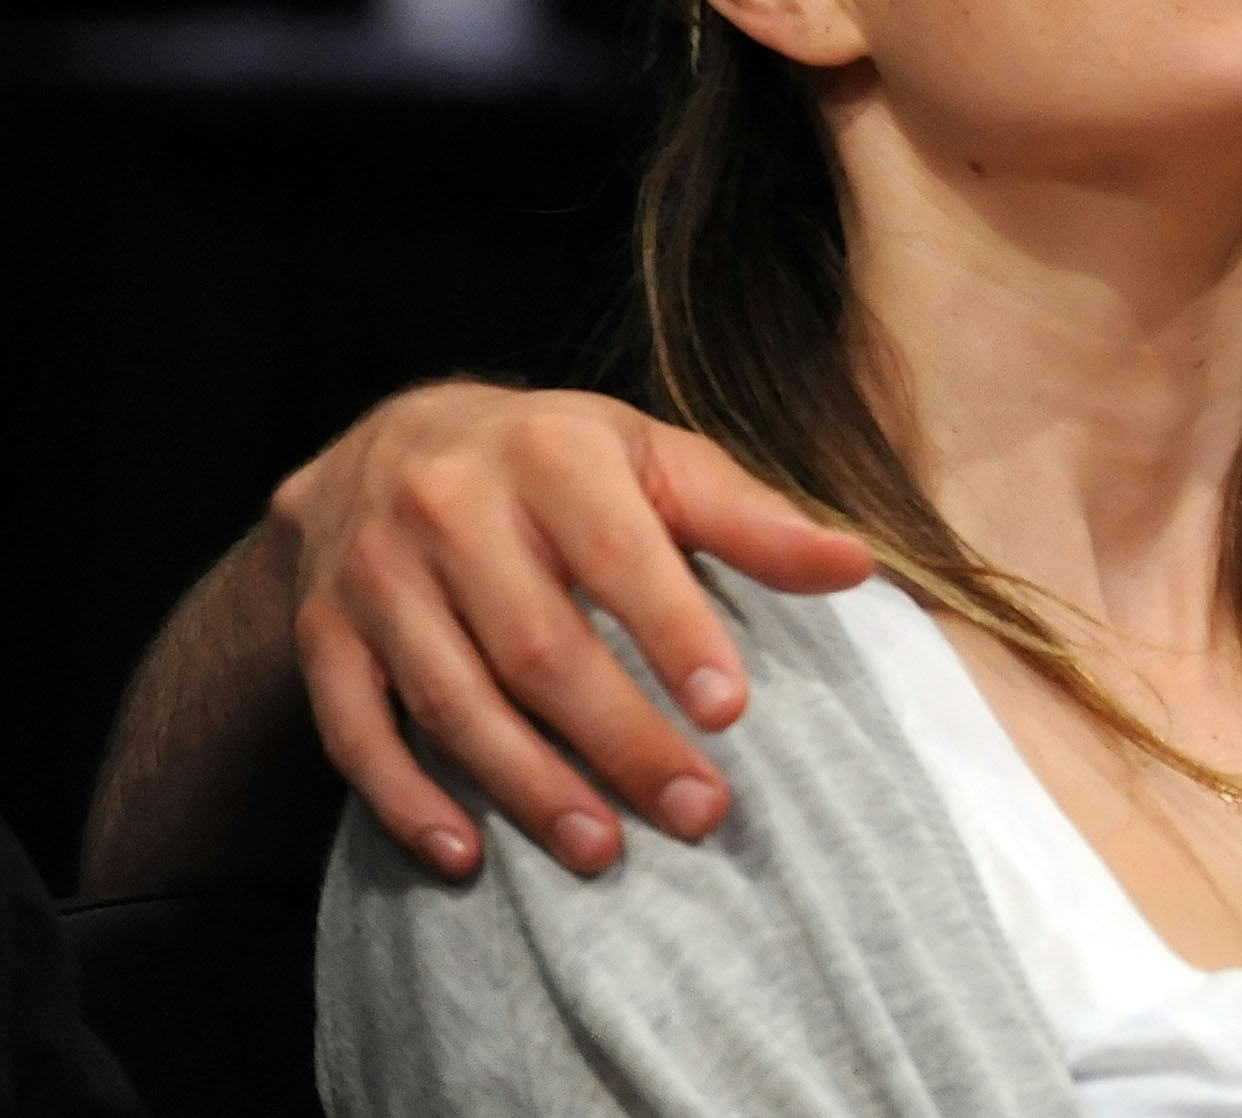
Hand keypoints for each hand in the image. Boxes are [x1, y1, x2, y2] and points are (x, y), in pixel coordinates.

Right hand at [273, 383, 870, 878]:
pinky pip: (356, 730)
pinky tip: (465, 857)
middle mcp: (449, 507)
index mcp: (549, 454)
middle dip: (621, 740)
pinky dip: (406, 800)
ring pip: (452, 699)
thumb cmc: (556, 460)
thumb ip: (749, 518)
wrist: (388, 443)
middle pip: (539, 646)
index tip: (730, 711)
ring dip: (527, 786)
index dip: (674, 633)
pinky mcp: (324, 632)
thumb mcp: (654, 458)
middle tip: (698, 813)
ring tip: (600, 851)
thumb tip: (857, 565)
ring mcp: (375, 574)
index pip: (620, 555)